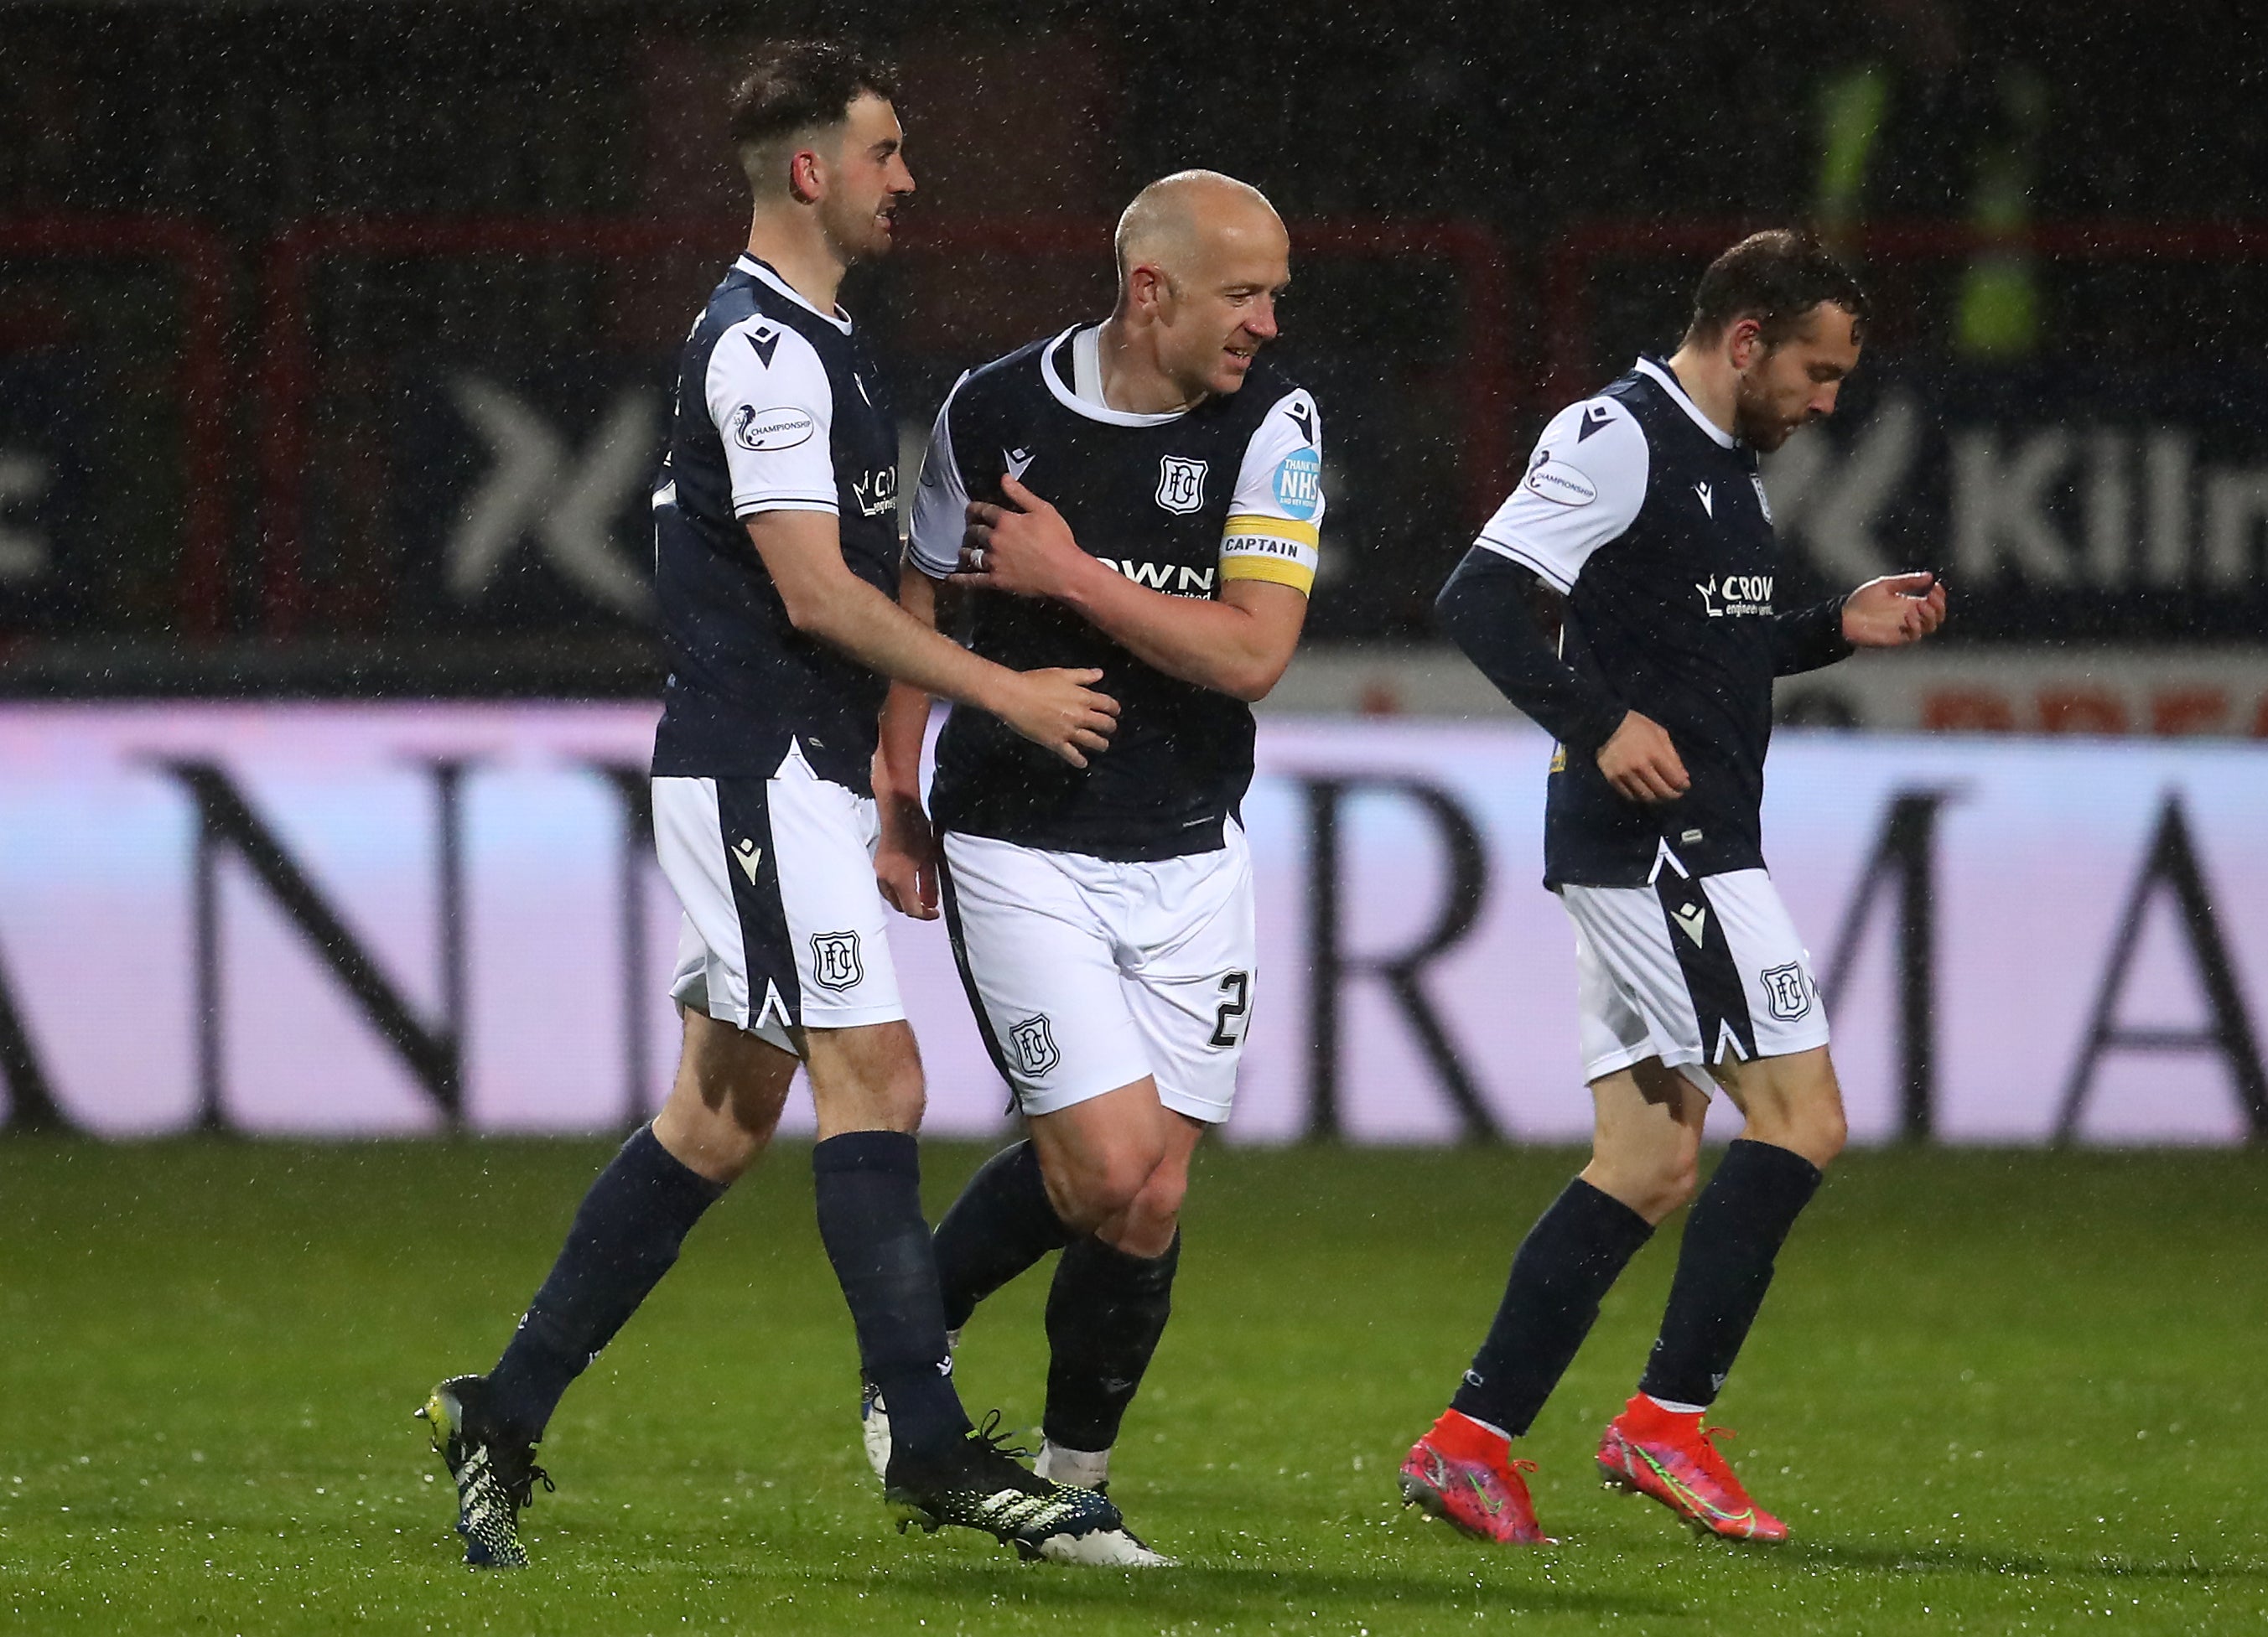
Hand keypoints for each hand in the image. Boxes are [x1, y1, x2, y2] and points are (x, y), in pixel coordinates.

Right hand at [874, 792, 939, 920]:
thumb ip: (930, 884)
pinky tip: (907, 884)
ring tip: (919, 895)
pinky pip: (885, 887)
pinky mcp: (877, 866)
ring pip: (891, 897)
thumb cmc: (916, 831)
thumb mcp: (929, 860)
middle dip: (914, 908)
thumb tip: (932, 902)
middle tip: (928, 905)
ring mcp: (879, 872)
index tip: (934, 913)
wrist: (899, 811)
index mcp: (900, 879)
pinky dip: (896, 890)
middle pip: (900, 906)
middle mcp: (886, 879)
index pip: (911, 909)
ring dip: (904, 900)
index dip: (925, 915)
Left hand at [954, 475, 1092, 600]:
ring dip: (966, 551)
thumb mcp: (1043, 510)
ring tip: (963, 550)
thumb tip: (1004, 478)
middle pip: (975, 531)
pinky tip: (952, 578)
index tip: (971, 509)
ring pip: (971, 554)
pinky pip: (973, 580)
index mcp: (1005, 521)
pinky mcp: (996, 580)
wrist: (1065, 572)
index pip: (983, 510)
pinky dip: (961, 579)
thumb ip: (1021, 494)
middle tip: (970, 529)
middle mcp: (994, 540)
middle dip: (971, 529)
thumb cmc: (1058, 540)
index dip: (976, 508)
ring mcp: (993, 561)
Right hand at [995, 666, 1119, 767]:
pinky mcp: (1055, 742)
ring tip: (1103, 746)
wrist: (1014, 696)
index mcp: (1083, 697)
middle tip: (1111, 728)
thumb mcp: (1062, 674)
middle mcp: (1080, 716)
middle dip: (1110, 727)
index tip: (1116, 711)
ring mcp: (1069, 731)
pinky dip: (1079, 760)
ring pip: (1093, 741)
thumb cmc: (1036, 682)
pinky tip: (1083, 763)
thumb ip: (1083, 675)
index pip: (1107, 704)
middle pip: (1104, 724)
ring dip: (1101, 744)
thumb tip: (1100, 673)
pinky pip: (1072, 754)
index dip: (1114, 708)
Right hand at [1596, 710, 1689, 803]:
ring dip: (1657, 798)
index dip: (1683, 786)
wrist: (1605, 725)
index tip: (1685, 786)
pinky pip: (1629, 796)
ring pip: (1646, 796)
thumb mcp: (1660, 734)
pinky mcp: (1612, 779)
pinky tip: (1644, 793)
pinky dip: (1640, 797)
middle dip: (1672, 795)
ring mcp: (1625, 774)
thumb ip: (1673, 756)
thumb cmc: (1636, 726)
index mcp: (1654, 753)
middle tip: (1676, 793)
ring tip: (1661, 795)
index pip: (1674, 779)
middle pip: (1661, 791)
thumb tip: (1683, 777)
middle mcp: (1640, 767)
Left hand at [1841, 571, 1946, 646]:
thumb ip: (1907, 581)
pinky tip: (1908, 615)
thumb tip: (1930, 576)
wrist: (1845, 617)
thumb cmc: (1862, 601)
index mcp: (1909, 603)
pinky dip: (1916, 625)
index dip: (1940, 595)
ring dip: (1929, 615)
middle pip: (1937, 616)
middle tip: (1930, 597)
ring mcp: (1905, 628)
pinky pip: (1915, 636)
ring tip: (1918, 605)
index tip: (1936, 586)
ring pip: (1930, 627)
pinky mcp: (1898, 638)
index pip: (1934, 603)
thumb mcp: (1886, 585)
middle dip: (1939, 606)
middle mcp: (1910, 616)